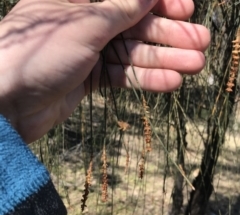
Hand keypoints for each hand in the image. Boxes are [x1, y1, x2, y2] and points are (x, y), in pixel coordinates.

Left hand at [0, 0, 209, 142]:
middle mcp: (88, 23)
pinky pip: (123, 76)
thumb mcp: (85, 25)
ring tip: (194, 66)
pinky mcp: (91, 78)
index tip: (188, 9)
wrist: (8, 102)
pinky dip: (146, 80)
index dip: (160, 2)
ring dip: (164, 61)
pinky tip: (170, 83)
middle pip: (137, 27)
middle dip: (170, 36)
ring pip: (134, 55)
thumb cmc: (38, 55)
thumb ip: (121, 8)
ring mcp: (90, 52)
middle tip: (201, 46)